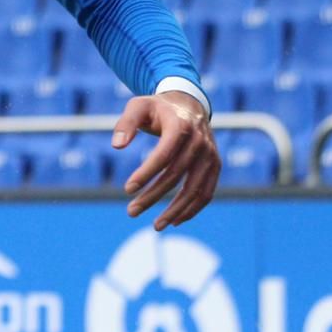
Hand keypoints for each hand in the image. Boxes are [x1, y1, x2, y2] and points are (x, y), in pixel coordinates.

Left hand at [111, 91, 219, 230]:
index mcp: (181, 126)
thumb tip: (116, 146)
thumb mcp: (138, 107)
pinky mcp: (215, 165)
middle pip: (176, 175)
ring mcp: (210, 155)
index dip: (146, 173)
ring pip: (195, 189)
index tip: (127, 189)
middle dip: (153, 196)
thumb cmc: (157, 109)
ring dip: (175, 210)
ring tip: (156, 226)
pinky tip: (175, 221)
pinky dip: (193, 209)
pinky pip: (207, 192)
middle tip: (131, 211)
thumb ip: (126, 124)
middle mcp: (200, 142)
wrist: (188, 105)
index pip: (164, 155)